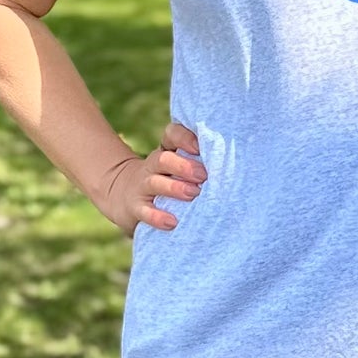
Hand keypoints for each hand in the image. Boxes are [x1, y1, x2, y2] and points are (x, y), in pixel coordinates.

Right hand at [103, 119, 206, 235]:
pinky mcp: (135, 207)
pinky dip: (157, 217)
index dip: (185, 138)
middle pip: (164, 159)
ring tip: (192, 194)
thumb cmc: (165, 180)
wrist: (123, 195)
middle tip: (204, 175)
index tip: (201, 147)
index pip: (172, 135)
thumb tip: (235, 167)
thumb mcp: (177, 167)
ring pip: (155, 183)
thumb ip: (199, 164)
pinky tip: (172, 222)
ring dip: (174, 188)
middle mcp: (153, 166)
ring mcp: (142, 186)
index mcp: (167, 152)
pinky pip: (144, 211)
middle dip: (184, 166)